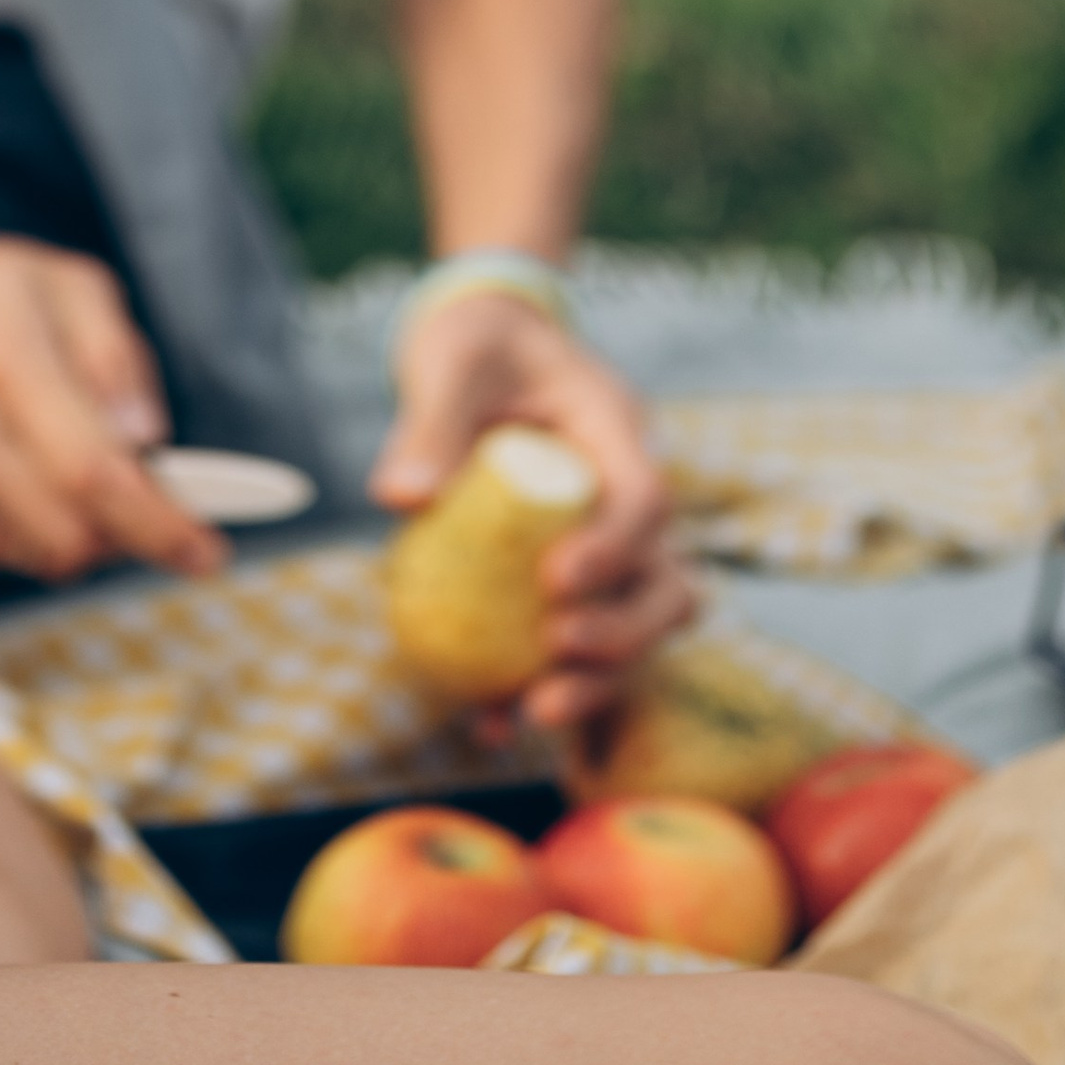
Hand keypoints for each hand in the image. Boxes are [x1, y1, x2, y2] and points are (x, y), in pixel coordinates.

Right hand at [0, 179, 223, 585]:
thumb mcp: (65, 285)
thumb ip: (116, 358)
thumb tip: (150, 443)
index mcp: (1, 357)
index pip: (92, 474)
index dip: (159, 526)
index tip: (210, 553)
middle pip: (68, 538)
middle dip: (128, 534)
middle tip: (151, 500)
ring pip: (38, 556)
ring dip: (80, 531)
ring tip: (72, 466)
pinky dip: (30, 528)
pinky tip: (17, 470)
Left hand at [371, 287, 695, 728]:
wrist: (488, 342)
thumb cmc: (475, 344)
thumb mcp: (449, 362)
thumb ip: (431, 422)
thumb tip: (399, 500)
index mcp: (614, 428)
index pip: (643, 496)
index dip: (614, 548)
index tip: (554, 584)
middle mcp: (628, 494)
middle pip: (665, 579)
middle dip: (622, 632)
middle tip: (554, 650)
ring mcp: (613, 542)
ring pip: (640, 627)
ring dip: (601, 678)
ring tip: (531, 710)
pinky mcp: (578, 578)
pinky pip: (583, 644)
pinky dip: (551, 686)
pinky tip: (490, 722)